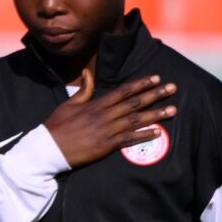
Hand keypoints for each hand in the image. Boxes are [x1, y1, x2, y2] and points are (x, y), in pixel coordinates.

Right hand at [41, 68, 176, 167]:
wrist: (47, 149)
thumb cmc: (56, 126)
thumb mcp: (68, 104)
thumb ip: (83, 90)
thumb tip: (87, 72)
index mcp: (96, 105)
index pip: (123, 91)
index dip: (141, 84)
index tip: (156, 78)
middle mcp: (104, 116)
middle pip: (135, 103)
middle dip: (155, 94)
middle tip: (173, 88)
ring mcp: (106, 131)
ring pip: (136, 119)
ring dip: (156, 114)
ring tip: (173, 109)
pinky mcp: (106, 145)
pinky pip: (129, 139)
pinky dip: (144, 135)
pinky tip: (158, 131)